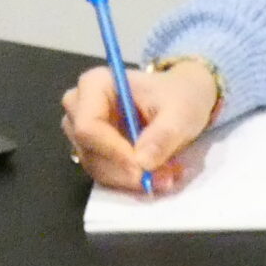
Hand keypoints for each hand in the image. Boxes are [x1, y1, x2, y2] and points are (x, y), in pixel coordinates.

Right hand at [60, 60, 218, 194]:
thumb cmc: (179, 96)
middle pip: (89, 149)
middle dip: (125, 169)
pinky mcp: (94, 150)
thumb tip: (142, 162)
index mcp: (95, 84)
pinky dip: (130, 181)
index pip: (88, 126)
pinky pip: (105, 174)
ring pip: (96, 167)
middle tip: (163, 177)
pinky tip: (157, 175)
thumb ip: (163, 135)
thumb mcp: (181, 111)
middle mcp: (81, 106)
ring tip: (167, 175)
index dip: (113, 151)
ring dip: (130, 179)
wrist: (184, 100)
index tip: (143, 168)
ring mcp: (84, 130)